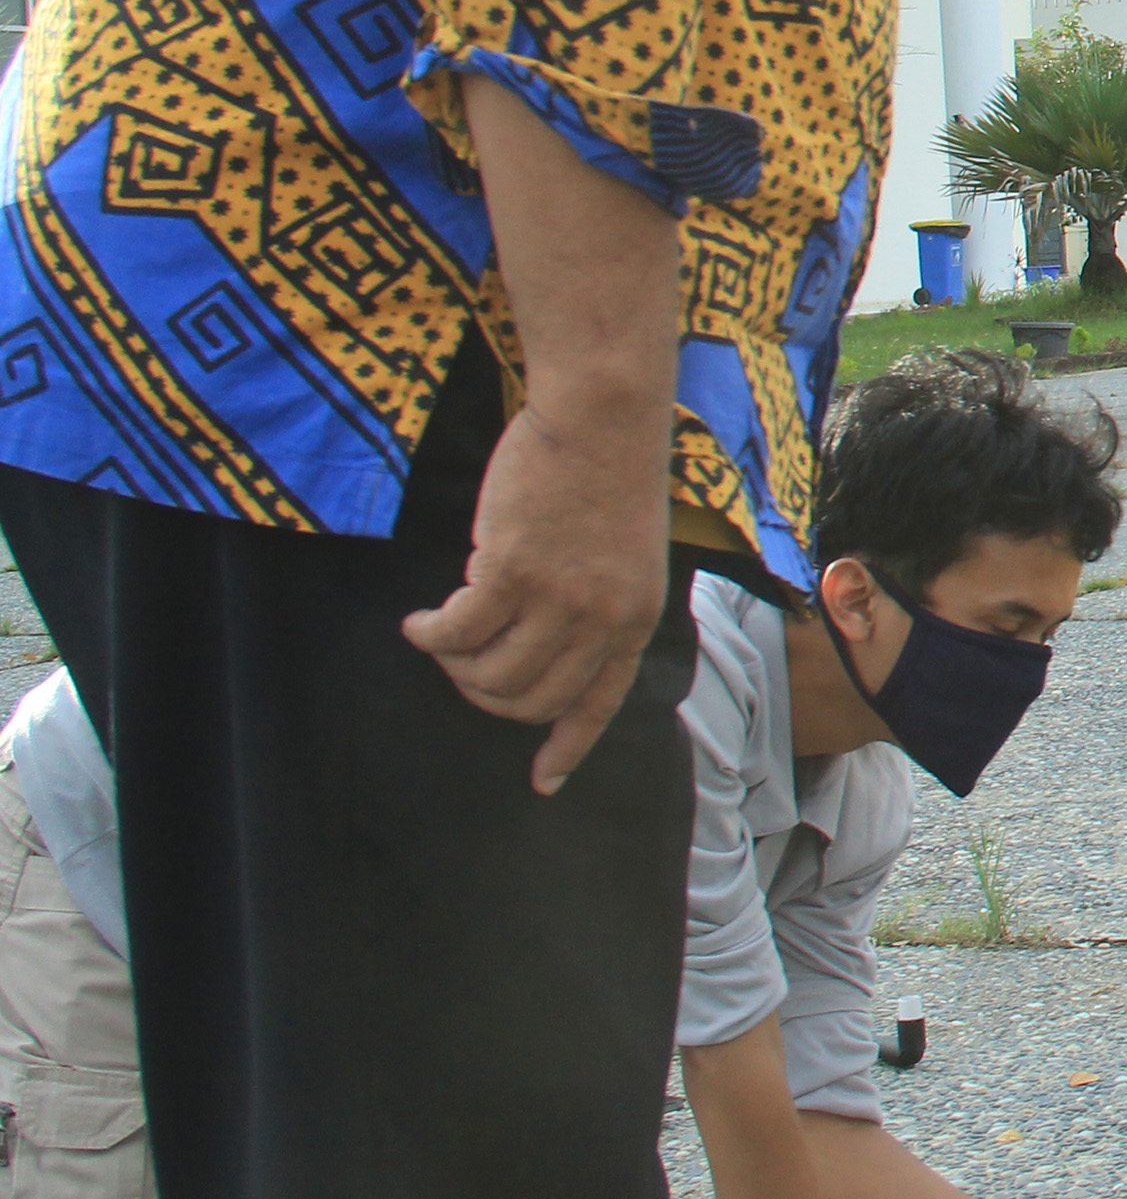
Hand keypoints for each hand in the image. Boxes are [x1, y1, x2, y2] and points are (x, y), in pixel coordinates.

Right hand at [403, 395, 672, 794]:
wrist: (602, 415)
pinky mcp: (511, 572)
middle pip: (530, 700)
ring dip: (455, 666)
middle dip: (486, 695)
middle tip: (460, 665)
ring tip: (441, 634)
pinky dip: (431, 635)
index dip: (567, 747)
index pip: (601, 704)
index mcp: (635, 619)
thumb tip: (542, 648)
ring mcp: (559, 600)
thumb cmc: (606, 474)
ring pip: (490, 675)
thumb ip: (595, 605)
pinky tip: (420, 621)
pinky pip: (456, 633)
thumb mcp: (625, 555)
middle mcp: (602, 621)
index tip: (543, 783)